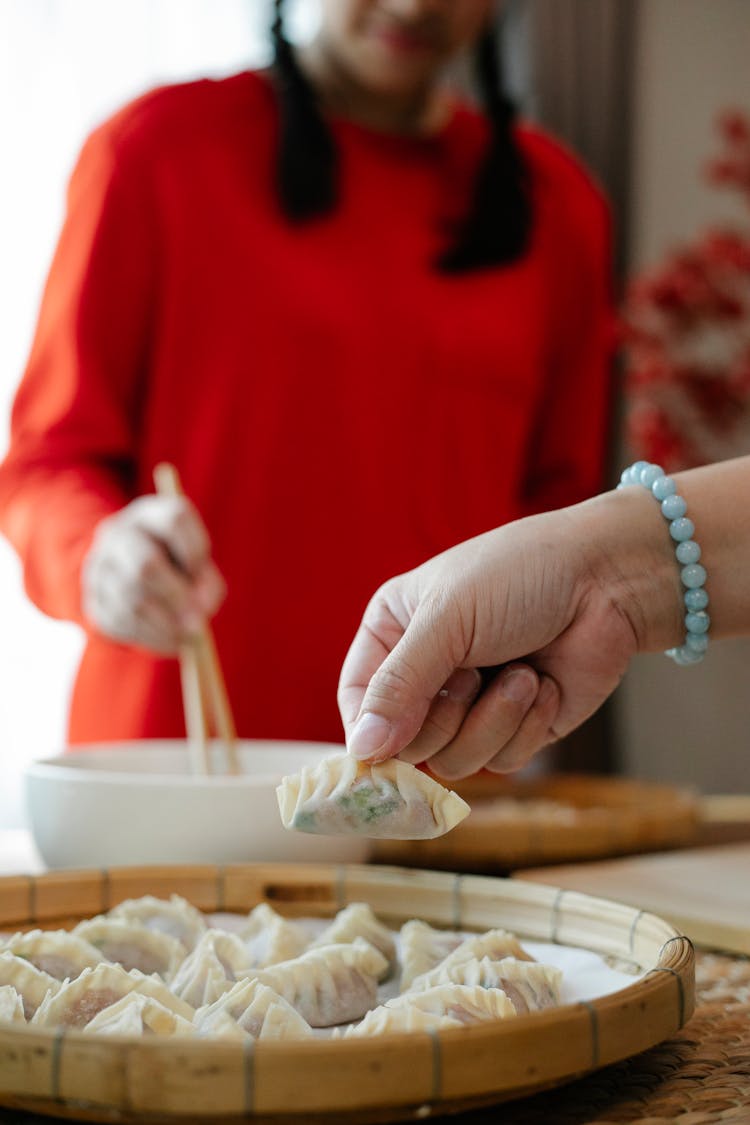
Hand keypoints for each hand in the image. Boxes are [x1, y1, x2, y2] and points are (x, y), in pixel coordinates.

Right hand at [82, 495, 225, 652]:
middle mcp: (118, 534)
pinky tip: (171, 639)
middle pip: (145, 564)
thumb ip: (207, 583)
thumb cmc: (178, 564)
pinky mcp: (93, 599)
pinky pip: (121, 623)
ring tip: (190, 635)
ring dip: (167, 625)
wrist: (134, 574)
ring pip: (132, 600)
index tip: (201, 570)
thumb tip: (199, 612)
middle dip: (177, 597)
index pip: (175, 520)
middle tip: (199, 622)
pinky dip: (152, 637)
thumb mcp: (199, 563)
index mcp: (150, 513)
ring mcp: (99, 566)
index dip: (194, 550)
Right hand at [338, 500, 647, 778]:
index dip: (368, 732)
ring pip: (455, 760)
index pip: (357, 701)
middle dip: (446, 714)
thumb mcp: (447, 619)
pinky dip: (527, 725)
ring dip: (494, 718)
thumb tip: (361, 751)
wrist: (608, 580)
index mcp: (395, 633)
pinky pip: (503, 761)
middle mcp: (428, 673)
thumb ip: (399, 686)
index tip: (382, 751)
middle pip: (406, 743)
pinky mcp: (518, 727)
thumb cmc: (520, 576)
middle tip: (473, 674)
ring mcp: (473, 703)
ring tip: (521, 672)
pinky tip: (544, 683)